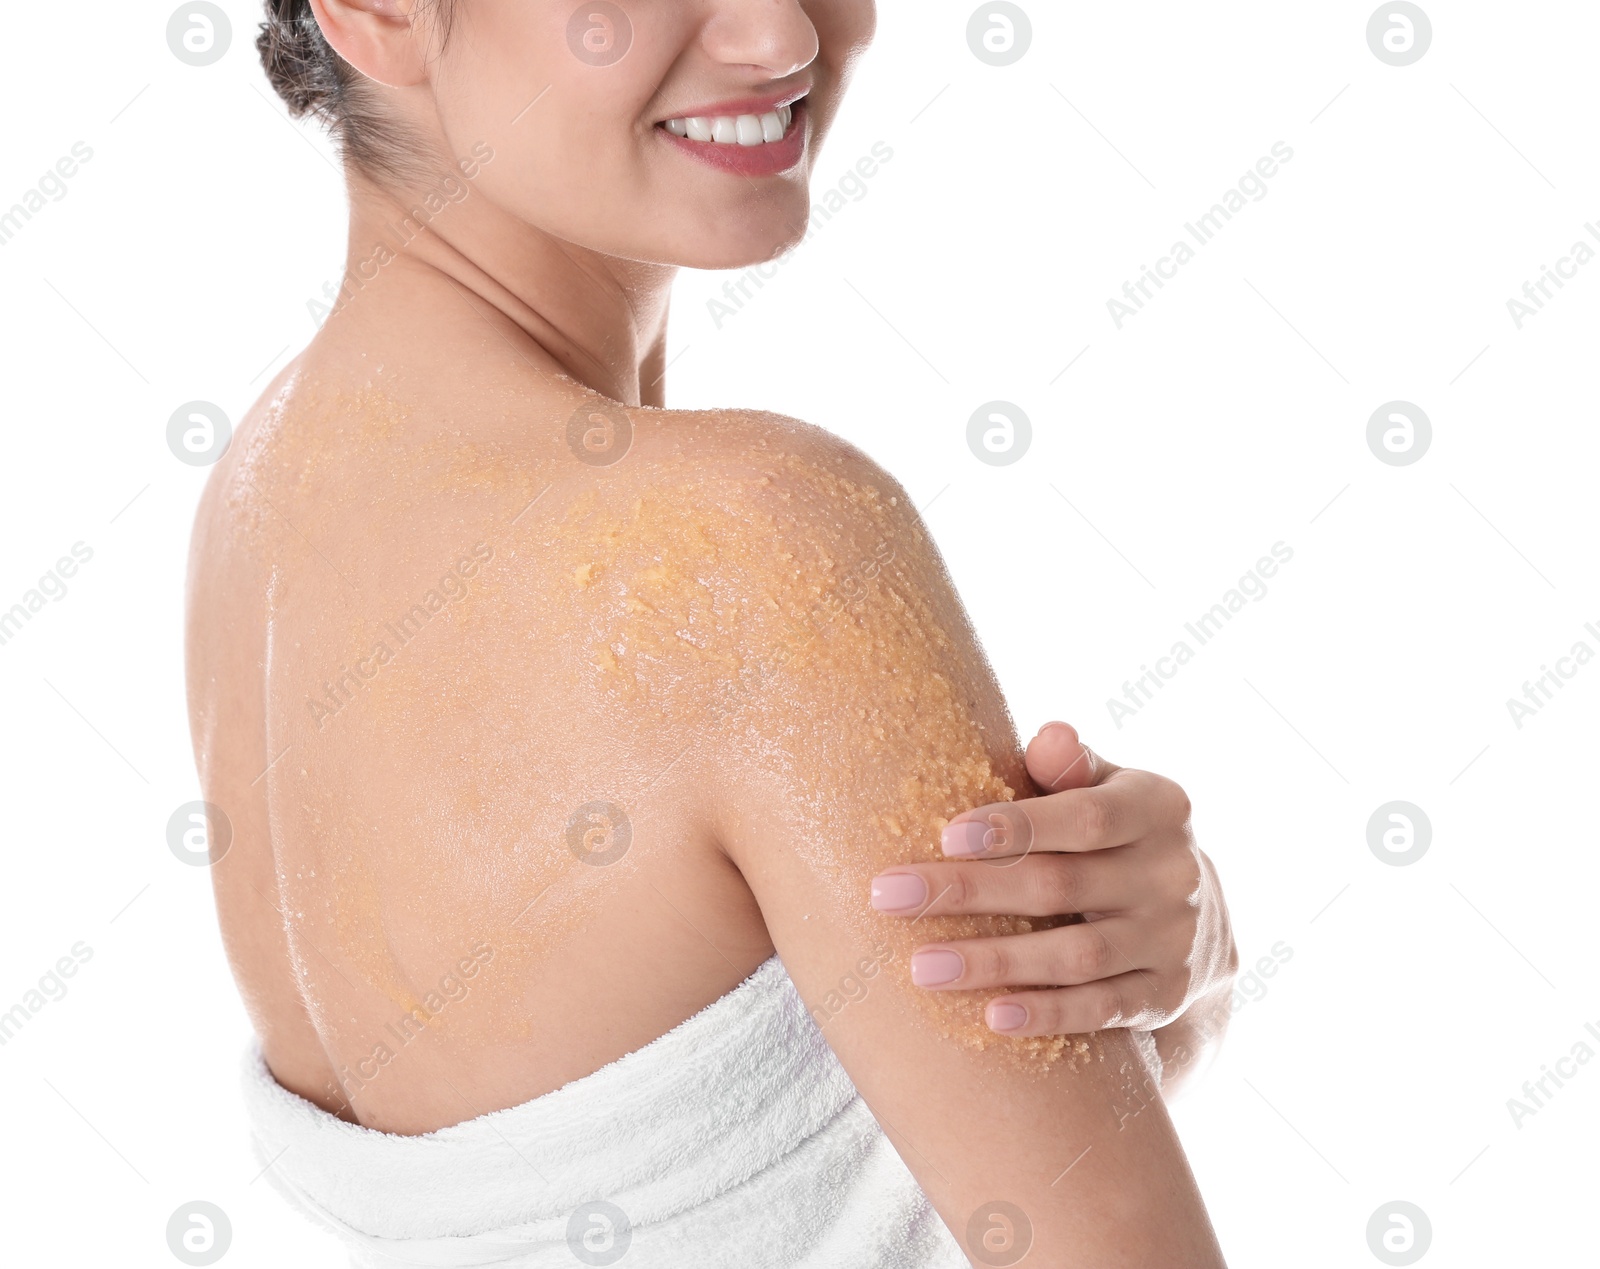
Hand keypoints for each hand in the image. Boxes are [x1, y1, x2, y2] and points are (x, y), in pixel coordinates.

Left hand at [870, 723, 1237, 1047]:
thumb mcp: (1109, 787)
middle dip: (970, 892)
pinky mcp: (1163, 995)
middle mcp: (1172, 875)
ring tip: (921, 966)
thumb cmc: (1118, 835)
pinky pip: (1100, 1009)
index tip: (944, 835)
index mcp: (1158, 809)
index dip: (1016, 826)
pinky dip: (1047, 1014)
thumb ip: (1072, 765)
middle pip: (1061, 886)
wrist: (1201, 918)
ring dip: (994, 962)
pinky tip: (991, 1017)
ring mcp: (1172, 941)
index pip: (1086, 817)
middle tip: (889, 895)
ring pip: (1075, 956)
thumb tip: (1049, 735)